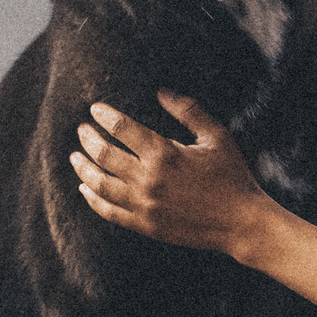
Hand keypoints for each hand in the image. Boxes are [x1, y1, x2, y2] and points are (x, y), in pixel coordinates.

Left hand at [71, 92, 271, 255]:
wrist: (241, 223)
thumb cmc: (232, 176)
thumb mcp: (216, 137)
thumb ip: (188, 111)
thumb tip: (161, 92)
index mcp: (165, 154)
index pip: (122, 128)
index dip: (105, 116)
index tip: (95, 109)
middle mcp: (149, 179)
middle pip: (104, 154)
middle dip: (88, 138)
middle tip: (82, 130)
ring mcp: (144, 205)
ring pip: (100, 183)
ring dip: (83, 168)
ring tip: (75, 156)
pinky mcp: (145, 225)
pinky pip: (109, 211)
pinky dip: (92, 199)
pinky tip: (85, 188)